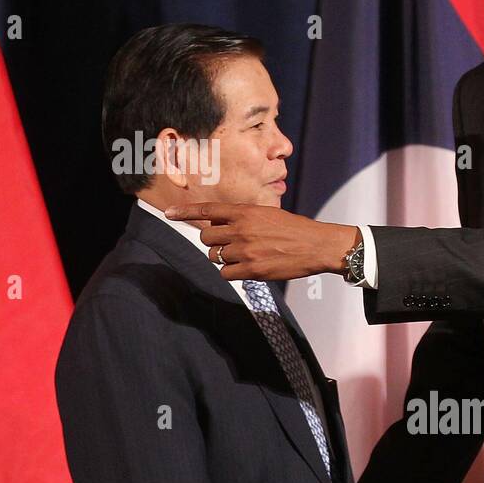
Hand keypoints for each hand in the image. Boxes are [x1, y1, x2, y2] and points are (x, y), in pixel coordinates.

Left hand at [163, 202, 359, 280]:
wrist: (315, 245)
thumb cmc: (293, 229)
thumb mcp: (266, 214)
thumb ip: (242, 218)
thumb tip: (218, 224)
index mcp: (245, 212)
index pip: (208, 209)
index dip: (185, 211)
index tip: (168, 212)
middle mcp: (242, 229)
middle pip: (206, 236)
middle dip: (213, 241)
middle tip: (228, 243)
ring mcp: (245, 250)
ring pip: (215, 256)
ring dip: (223, 257)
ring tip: (243, 255)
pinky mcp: (252, 269)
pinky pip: (226, 273)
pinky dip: (232, 272)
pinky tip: (247, 268)